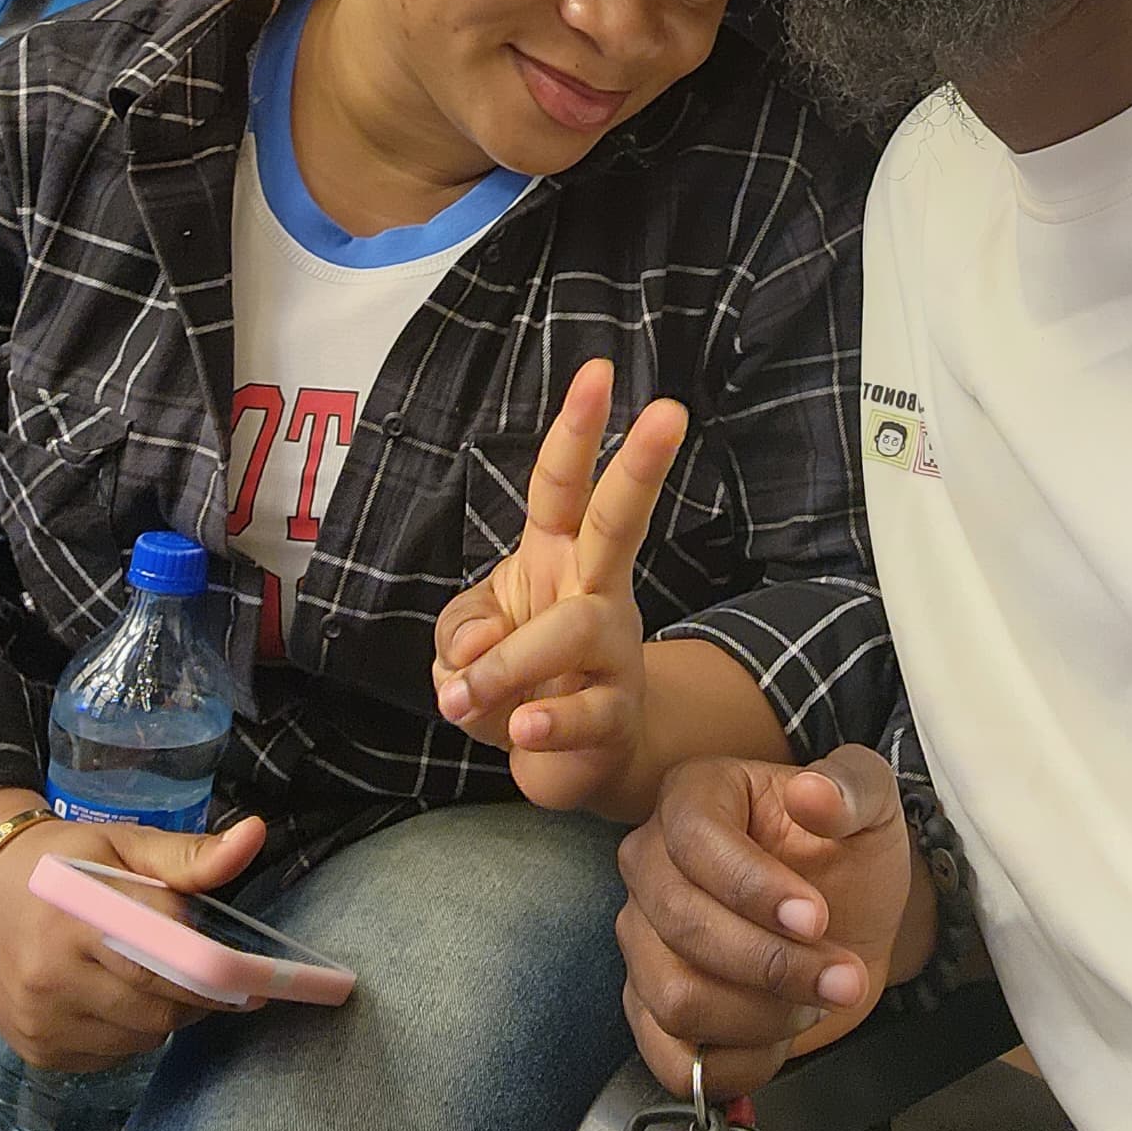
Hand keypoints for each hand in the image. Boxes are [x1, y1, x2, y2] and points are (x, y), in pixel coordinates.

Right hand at [0, 810, 267, 1071]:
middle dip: (196, 998)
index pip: (166, 959)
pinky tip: (119, 999)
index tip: (252, 983)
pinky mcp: (35, 1049)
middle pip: (157, 1008)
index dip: (215, 974)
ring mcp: (41, 1019)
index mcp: (83, 913)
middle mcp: (55, 974)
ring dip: (164, 1017)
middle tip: (210, 978)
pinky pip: (108, 1057)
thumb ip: (187, 855)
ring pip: (138, 1039)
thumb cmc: (60, 860)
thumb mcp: (122, 843)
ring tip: (160, 981)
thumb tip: (253, 836)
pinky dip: (128, 1035)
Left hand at [433, 358, 686, 814]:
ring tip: (466, 698)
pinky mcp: (618, 714)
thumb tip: (477, 651)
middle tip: (672, 410)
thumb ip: (459, 635)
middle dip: (643, 465)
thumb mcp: (466, 646)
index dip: (577, 428)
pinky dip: (544, 722)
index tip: (598, 370)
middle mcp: (596, 589)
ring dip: (514, 660)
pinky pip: (584, 711)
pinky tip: (521, 730)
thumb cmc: (520, 678)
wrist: (577, 761)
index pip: (563, 482)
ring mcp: (615, 650)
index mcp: (556, 553)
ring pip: (579, 628)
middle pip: (622, 519)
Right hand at [616, 746, 918, 1100]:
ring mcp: (643, 941)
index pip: (695, 841)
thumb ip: (850, 788)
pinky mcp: (652, 1008)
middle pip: (683, 926)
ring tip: (815, 997)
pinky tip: (782, 1032)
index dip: (754, 888)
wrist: (850, 916)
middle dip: (773, 965)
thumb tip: (813, 794)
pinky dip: (738, 1062)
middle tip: (841, 975)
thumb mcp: (870, 802)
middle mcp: (651, 864)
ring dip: (762, 1016)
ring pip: (676, 999)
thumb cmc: (849, 849)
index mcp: (693, 796)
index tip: (816, 918)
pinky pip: (673, 1061)